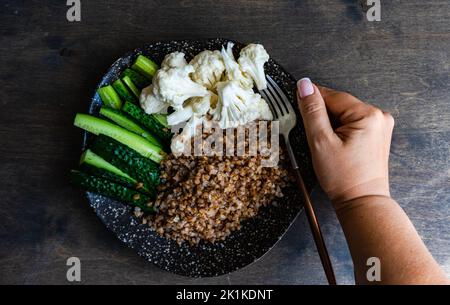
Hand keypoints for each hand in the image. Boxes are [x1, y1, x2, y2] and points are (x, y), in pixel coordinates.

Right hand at [296, 78, 393, 206]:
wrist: (361, 202)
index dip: (312, 99)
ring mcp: (380, 127)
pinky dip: (340, 131)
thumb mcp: (320, 141)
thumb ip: (312, 111)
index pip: (332, 96)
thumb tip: (304, 85)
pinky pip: (353, 124)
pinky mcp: (377, 136)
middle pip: (340, 105)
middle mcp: (379, 116)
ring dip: (331, 124)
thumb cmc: (343, 177)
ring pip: (345, 115)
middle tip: (313, 136)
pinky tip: (335, 147)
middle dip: (322, 116)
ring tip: (325, 145)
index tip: (296, 102)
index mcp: (368, 114)